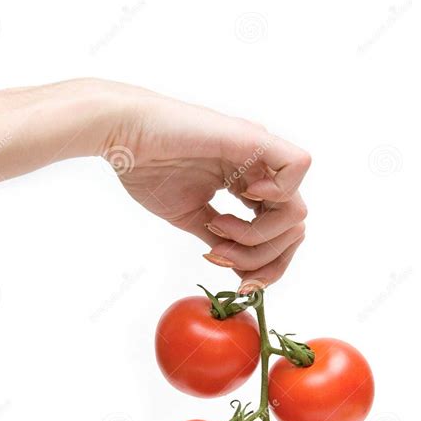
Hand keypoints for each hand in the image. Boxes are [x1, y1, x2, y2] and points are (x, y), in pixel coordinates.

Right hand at [107, 88, 310, 287]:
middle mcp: (259, 171)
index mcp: (246, 184)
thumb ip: (221, 241)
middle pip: (293, 230)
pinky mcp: (253, 139)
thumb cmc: (147, 169)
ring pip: (297, 212)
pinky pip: (297, 166)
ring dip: (258, 237)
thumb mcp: (191, 216)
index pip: (279, 235)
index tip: (238, 282)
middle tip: (221, 256)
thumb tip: (240, 271)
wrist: (123, 137)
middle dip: (263, 260)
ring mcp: (259, 154)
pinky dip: (278, 196)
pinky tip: (243, 199)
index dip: (267, 267)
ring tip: (217, 228)